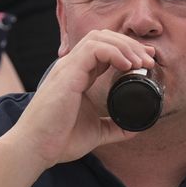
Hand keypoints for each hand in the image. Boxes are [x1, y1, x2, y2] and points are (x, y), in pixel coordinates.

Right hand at [7, 30, 154, 166]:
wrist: (36, 149)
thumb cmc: (58, 140)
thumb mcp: (95, 132)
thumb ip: (113, 127)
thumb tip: (134, 128)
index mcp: (78, 76)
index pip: (104, 50)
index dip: (127, 50)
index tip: (146, 61)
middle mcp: (72, 67)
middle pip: (104, 38)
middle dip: (130, 44)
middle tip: (149, 60)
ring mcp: (68, 67)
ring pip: (99, 37)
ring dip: (125, 46)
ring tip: (141, 62)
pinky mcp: (68, 73)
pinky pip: (93, 49)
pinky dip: (114, 52)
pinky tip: (127, 65)